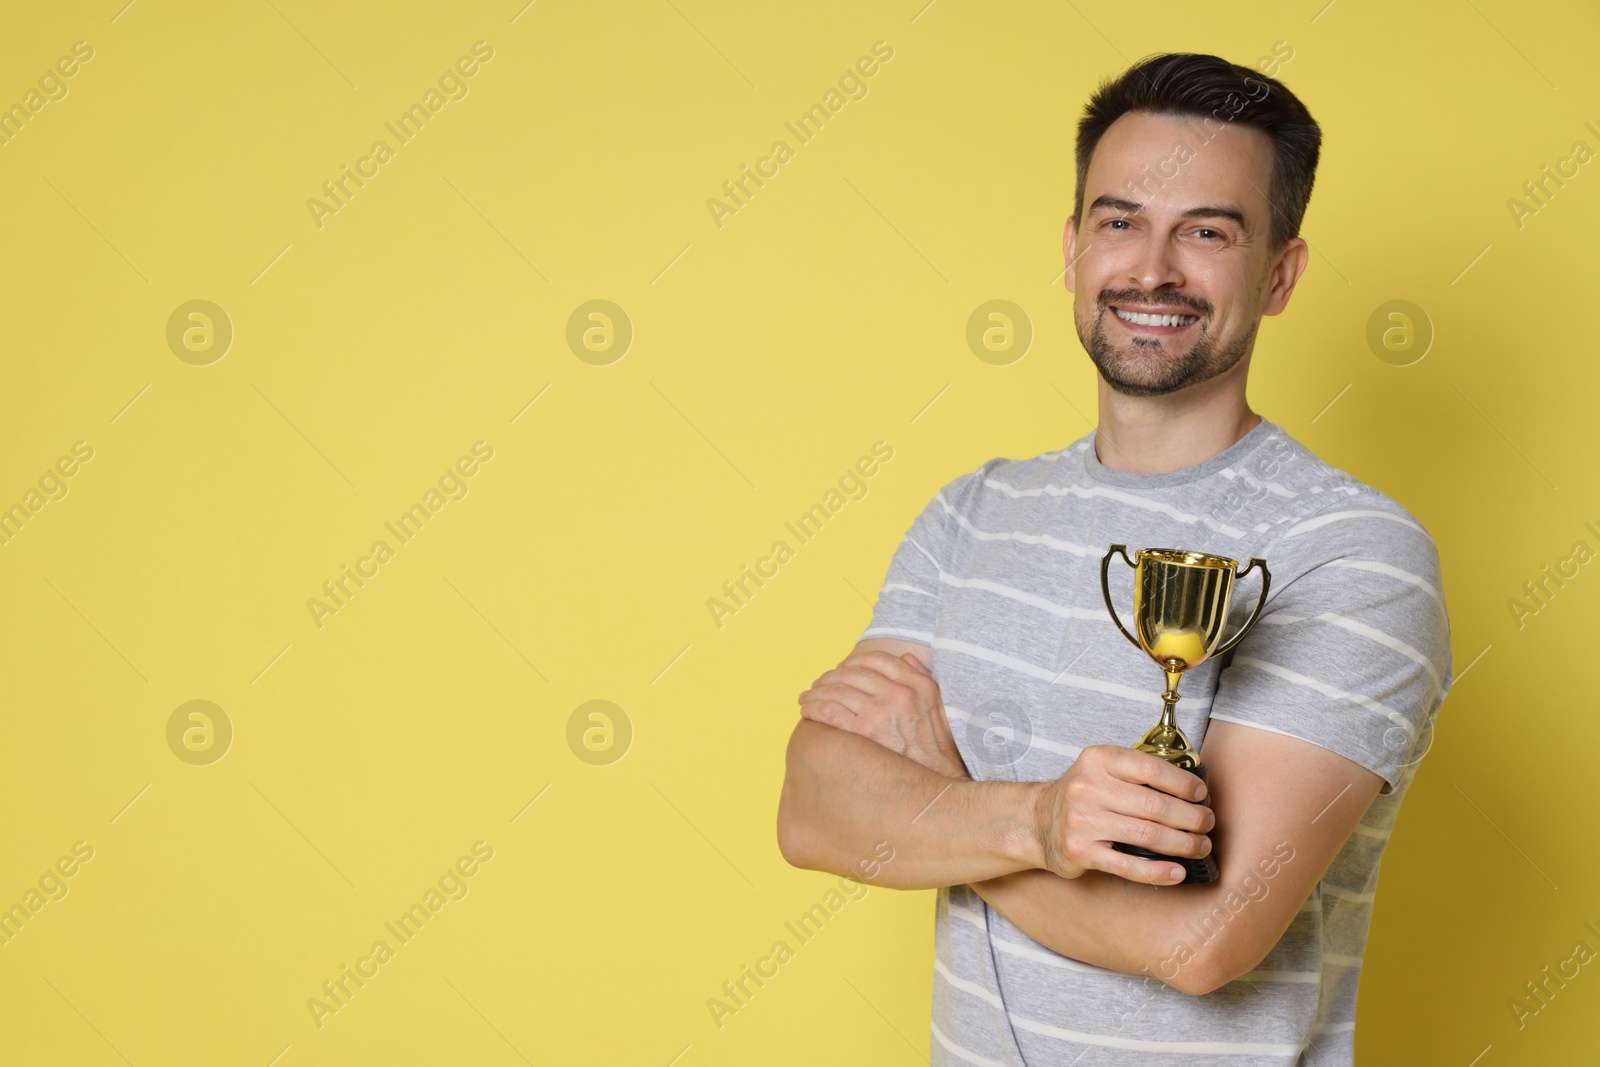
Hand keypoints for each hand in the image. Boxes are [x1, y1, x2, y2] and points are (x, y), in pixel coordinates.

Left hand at [798, 650, 968, 779]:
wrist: (940, 780)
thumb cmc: (939, 747)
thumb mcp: (941, 705)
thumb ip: (923, 676)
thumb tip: (903, 657)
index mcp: (917, 684)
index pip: (876, 659)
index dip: (854, 661)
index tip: (843, 669)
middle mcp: (898, 694)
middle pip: (852, 673)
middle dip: (830, 677)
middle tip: (819, 684)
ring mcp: (880, 712)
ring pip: (836, 690)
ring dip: (816, 691)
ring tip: (806, 697)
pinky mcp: (864, 732)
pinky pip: (830, 712)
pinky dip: (814, 708)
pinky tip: (807, 710)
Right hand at [1033, 746, 1213, 885]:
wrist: (1036, 821)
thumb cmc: (1082, 795)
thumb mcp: (1102, 770)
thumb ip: (1137, 773)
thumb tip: (1193, 788)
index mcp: (1098, 760)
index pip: (1151, 768)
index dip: (1184, 784)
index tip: (1201, 795)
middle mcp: (1088, 788)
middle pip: (1154, 806)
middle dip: (1191, 818)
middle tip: (1207, 824)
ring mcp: (1082, 822)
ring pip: (1147, 835)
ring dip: (1183, 844)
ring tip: (1200, 846)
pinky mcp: (1080, 852)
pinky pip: (1128, 866)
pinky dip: (1158, 871)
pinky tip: (1177, 872)